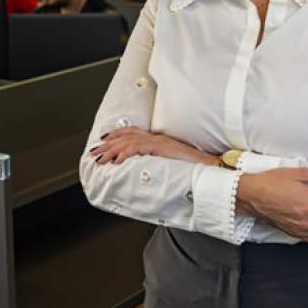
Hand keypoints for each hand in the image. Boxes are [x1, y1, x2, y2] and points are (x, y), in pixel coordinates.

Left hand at [89, 126, 217, 166]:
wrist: (213, 169)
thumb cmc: (196, 170)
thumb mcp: (173, 166)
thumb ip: (159, 165)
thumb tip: (147, 174)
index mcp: (159, 141)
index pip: (133, 133)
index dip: (116, 136)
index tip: (103, 141)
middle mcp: (158, 138)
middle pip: (126, 136)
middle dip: (108, 144)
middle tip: (94, 152)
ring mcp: (160, 142)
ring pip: (128, 142)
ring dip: (112, 150)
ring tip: (100, 158)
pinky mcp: (162, 148)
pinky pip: (139, 148)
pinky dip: (125, 153)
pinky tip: (116, 160)